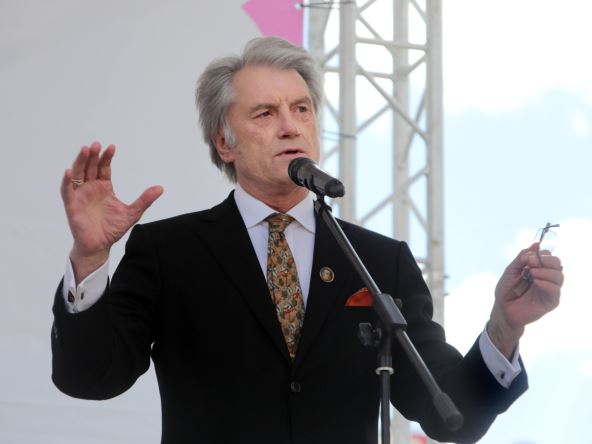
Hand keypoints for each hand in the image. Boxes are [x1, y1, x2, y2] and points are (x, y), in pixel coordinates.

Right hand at [60, 142, 162, 281]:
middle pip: (90, 167)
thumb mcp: (132, 213)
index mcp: (104, 187)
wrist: (100, 246)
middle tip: (96, 144)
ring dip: (80, 162)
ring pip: (77, 174)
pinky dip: (66, 181)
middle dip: (92, 155)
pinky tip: (69, 171)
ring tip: (84, 150)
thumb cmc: (112, 229)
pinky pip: (66, 191)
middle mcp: (91, 188)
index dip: (106, 158)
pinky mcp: (72, 205)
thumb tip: (161, 188)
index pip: (104, 168)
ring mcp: (80, 195)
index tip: (112, 147)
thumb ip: (145, 200)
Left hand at [488, 243, 563, 357]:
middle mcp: (546, 278)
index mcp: (538, 269)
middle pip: (558, 264)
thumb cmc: (506, 290)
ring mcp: (549, 290)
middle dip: (546, 261)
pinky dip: (547, 284)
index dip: (541, 254)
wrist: (502, 309)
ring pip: (559, 276)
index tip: (527, 257)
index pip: (549, 257)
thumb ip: (522, 258)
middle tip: (531, 263)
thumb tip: (536, 244)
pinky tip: (536, 282)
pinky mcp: (550, 302)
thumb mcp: (511, 270)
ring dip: (546, 272)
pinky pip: (555, 291)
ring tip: (532, 273)